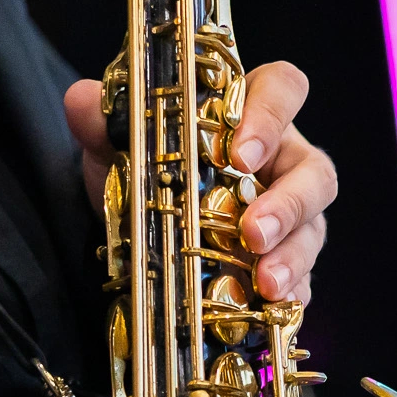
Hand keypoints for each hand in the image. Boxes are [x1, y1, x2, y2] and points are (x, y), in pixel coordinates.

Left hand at [63, 61, 338, 304]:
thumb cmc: (150, 166)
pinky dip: (292, 293)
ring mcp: (292, 214)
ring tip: (266, 284)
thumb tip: (81, 101)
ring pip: (313, 228)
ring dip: (292, 256)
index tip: (241, 152)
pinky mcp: (288, 260)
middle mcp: (283, 161)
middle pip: (314, 172)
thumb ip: (103, 120)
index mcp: (252, 114)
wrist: (140, 220)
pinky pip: (304, 277)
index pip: (283, 90)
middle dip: (289, 203)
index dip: (272, 115)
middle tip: (253, 232)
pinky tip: (273, 307)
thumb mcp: (119, 143)